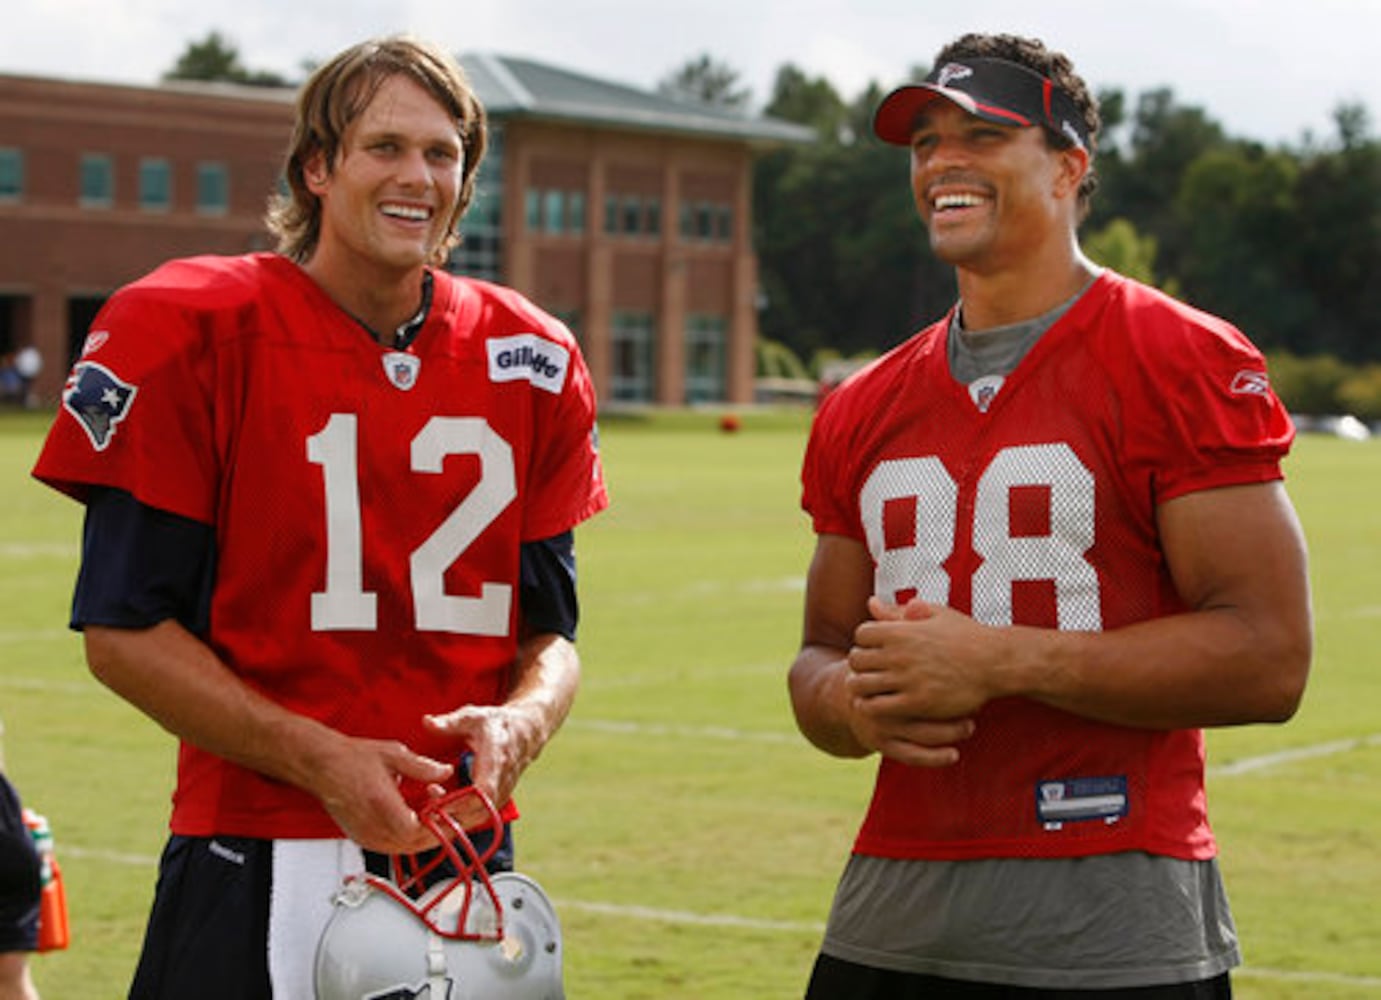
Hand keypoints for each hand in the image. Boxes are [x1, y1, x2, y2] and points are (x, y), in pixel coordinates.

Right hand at [307, 736, 454, 853]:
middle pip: (415, 844)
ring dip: (428, 837)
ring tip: (446, 822)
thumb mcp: (394, 755)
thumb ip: (422, 767)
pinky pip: (393, 847)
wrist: (321, 765)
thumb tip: (445, 772)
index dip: (440, 825)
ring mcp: (366, 835)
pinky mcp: (362, 838)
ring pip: (406, 848)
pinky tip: (423, 824)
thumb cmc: (351, 759)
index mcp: (381, 804)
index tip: (457, 816)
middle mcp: (372, 825)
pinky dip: (412, 839)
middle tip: (460, 821)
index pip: (417, 829)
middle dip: (441, 833)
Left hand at [424, 704, 541, 825]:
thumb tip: (427, 722)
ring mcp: (503, 793)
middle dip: (451, 818)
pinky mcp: (498, 800)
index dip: (461, 802)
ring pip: (479, 818)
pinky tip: (438, 813)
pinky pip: (479, 816)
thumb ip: (449, 722)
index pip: (484, 790)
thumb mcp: (472, 716)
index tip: (436, 805)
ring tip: (427, 814)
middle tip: (424, 815)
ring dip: (453, 821)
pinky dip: (460, 819)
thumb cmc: (494, 723)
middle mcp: (502, 781)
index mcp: (496, 759)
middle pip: (480, 811)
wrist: (524, 733)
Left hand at [845, 597, 989, 765]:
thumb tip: (871, 603)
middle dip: (860, 664)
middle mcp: (900, 654)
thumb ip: (899, 611)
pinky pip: (878, 707)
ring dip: (862, 687)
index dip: (866, 641)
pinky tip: (882, 705)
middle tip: (871, 670)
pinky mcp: (916, 703)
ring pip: (861, 685)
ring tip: (872, 689)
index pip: (861, 634)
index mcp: (902, 630)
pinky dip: (873, 707)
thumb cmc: (966, 636)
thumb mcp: (935, 615)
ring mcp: (907, 680)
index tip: (876, 648)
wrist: (995, 663)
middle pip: (856, 659)